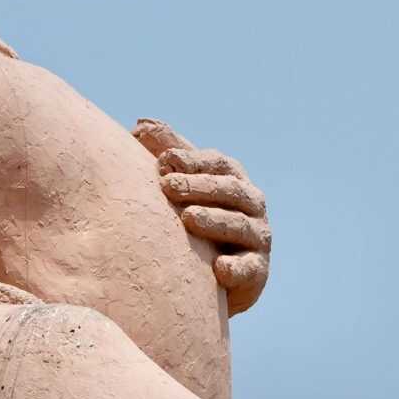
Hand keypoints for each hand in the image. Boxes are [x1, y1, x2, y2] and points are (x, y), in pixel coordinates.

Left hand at [135, 119, 271, 313]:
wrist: (214, 275)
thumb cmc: (196, 218)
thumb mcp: (184, 184)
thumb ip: (168, 154)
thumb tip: (141, 123)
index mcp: (233, 179)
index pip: (217, 163)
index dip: (193, 160)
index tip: (164, 159)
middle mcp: (251, 205)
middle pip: (230, 190)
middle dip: (200, 186)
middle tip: (167, 185)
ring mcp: (257, 238)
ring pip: (240, 225)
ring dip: (215, 220)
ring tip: (188, 218)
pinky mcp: (257, 271)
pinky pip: (249, 269)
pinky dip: (237, 268)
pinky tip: (219, 267)